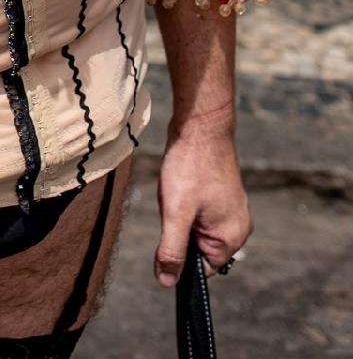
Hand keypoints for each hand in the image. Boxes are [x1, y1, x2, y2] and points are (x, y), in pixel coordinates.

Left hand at [155, 119, 251, 286]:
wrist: (201, 123)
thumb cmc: (191, 166)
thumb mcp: (176, 212)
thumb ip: (172, 250)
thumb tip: (167, 282)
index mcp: (232, 238)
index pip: (200, 269)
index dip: (179, 254)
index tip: (170, 229)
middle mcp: (238, 226)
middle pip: (196, 245)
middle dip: (179, 228)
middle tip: (176, 202)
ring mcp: (231, 209)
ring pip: (194, 225)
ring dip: (180, 211)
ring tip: (180, 188)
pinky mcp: (222, 194)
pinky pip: (197, 209)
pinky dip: (184, 199)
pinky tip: (182, 180)